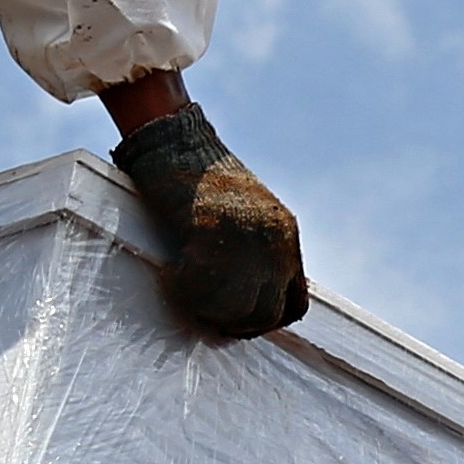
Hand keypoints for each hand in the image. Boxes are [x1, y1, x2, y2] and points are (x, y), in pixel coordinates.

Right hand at [112, 105, 308, 336]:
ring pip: (235, 308)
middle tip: (202, 314)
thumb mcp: (244, 217)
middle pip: (265, 313)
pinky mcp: (213, 232)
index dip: (266, 322)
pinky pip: (200, 286)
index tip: (237, 321)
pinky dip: (180, 288)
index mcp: (286, 234)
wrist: (176, 140)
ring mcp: (246, 237)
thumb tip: (243, 303)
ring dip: (204, 309)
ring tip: (181, 289)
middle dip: (233, 323)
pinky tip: (168, 274)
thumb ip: (254, 254)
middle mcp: (275, 239)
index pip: (295, 305)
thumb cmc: (199, 179)